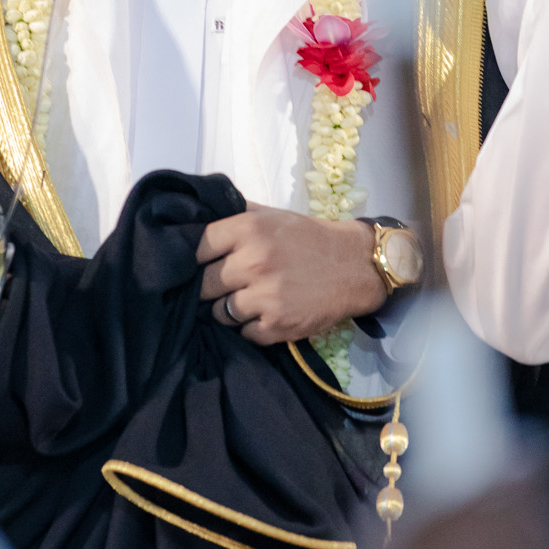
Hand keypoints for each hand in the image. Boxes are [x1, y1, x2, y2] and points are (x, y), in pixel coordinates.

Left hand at [197, 204, 387, 344]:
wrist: (354, 266)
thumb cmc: (308, 239)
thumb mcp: (271, 216)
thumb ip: (234, 216)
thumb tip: (193, 219)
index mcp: (248, 229)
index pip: (196, 248)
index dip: (197, 258)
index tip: (205, 263)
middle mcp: (253, 262)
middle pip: (202, 285)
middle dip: (211, 286)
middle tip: (227, 284)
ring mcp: (265, 297)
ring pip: (219, 313)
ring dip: (230, 309)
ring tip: (251, 299)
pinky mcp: (277, 325)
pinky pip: (243, 333)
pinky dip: (252, 327)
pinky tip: (268, 313)